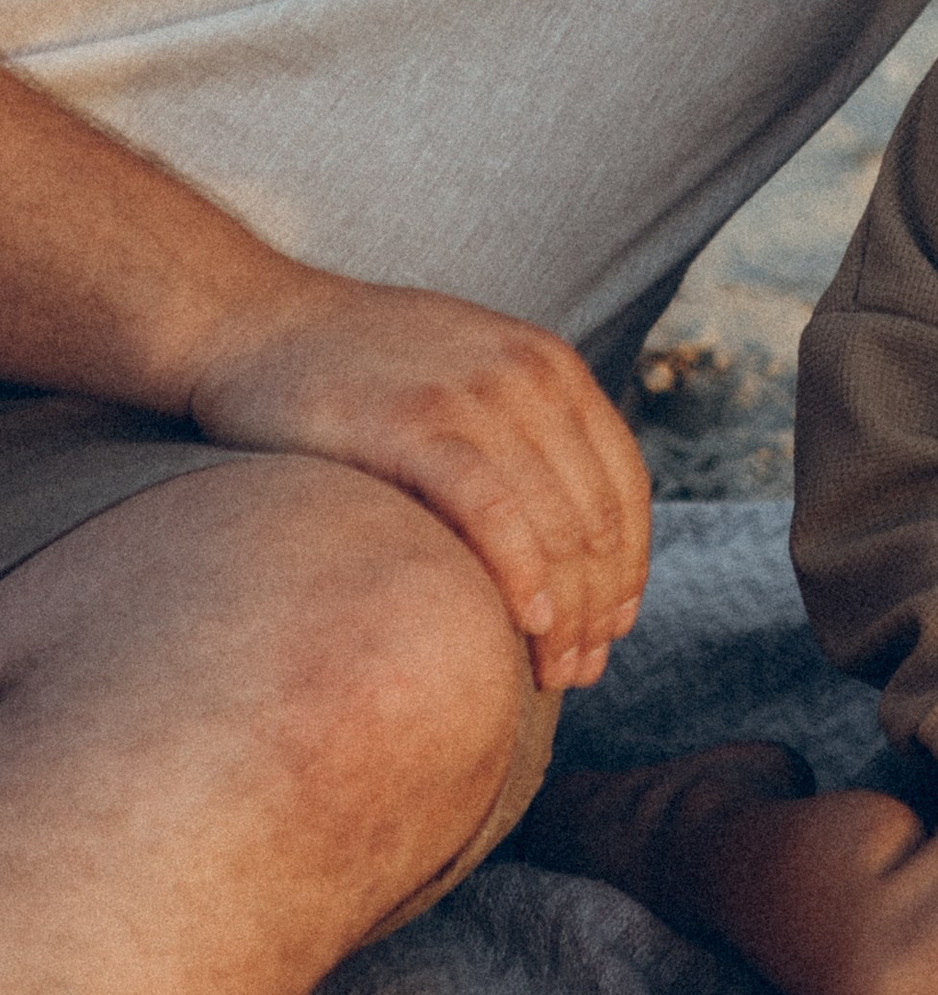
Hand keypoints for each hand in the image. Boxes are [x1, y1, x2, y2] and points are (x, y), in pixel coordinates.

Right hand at [186, 272, 652, 690]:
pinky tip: (527, 621)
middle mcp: (528, 375)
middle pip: (596, 515)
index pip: (623, 485)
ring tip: (556, 669)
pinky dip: (522, 570)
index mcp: (551, 367)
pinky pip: (492, 509)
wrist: (252, 323)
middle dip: (599, 605)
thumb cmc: (354, 372)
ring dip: (568, 609)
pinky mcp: (413, 422)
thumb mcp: (464, 379)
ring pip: (556, 522)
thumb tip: (568, 545)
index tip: (612, 630)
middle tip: (582, 671)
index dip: (628, 568)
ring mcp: (473, 395)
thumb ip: (520, 438)